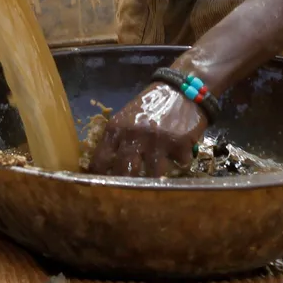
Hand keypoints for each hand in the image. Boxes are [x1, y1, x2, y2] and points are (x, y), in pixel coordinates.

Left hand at [87, 83, 207, 177]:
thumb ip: (117, 139)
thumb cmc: (151, 105)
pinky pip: (179, 164)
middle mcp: (135, 136)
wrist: (181, 88)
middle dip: (126, 187)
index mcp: (117, 129)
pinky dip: (180, 162)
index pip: (101, 160)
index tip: (104, 188)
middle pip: (124, 173)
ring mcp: (157, 141)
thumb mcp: (127, 117)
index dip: (101, 178)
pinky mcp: (180, 143)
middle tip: (129, 194)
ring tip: (157, 182)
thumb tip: (105, 169)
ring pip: (152, 176)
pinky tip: (179, 156)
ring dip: (156, 179)